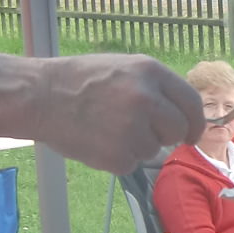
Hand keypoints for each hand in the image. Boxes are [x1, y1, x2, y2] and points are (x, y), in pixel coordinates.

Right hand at [31, 56, 203, 174]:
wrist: (39, 97)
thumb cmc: (79, 80)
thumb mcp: (124, 68)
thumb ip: (155, 88)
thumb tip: (181, 113)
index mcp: (150, 72)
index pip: (191, 103)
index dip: (194, 122)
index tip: (190, 133)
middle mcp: (146, 99)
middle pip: (177, 130)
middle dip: (165, 136)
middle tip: (140, 131)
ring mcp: (132, 129)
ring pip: (153, 150)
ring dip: (135, 145)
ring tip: (106, 128)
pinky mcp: (118, 156)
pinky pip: (131, 163)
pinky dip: (117, 158)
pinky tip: (96, 140)